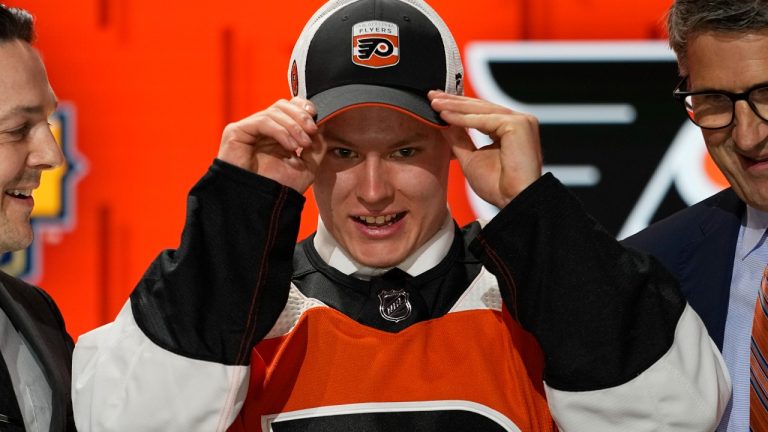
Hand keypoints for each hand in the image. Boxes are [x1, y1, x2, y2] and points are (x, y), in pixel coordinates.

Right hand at [217, 97, 324, 192]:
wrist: (260, 205)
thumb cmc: (279, 188)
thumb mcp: (307, 167)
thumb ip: (316, 147)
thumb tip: (323, 125)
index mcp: (277, 133)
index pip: (289, 107)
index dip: (302, 107)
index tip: (316, 116)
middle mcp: (262, 129)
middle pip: (282, 105)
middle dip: (300, 116)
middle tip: (312, 131)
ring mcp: (248, 129)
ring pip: (274, 113)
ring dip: (293, 126)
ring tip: (303, 144)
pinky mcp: (236, 132)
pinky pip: (262, 122)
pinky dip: (280, 131)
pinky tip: (290, 146)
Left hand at [429, 91, 541, 207]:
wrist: (513, 201)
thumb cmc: (498, 187)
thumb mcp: (471, 158)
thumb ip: (459, 139)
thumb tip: (443, 122)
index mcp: (510, 129)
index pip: (481, 112)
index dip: (458, 107)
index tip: (437, 103)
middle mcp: (519, 121)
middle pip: (481, 107)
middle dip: (454, 101)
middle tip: (432, 96)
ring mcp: (521, 121)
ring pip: (481, 110)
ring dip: (455, 107)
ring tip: (434, 104)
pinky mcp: (519, 125)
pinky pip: (485, 120)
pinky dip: (463, 118)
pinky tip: (445, 115)